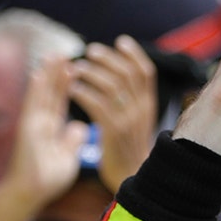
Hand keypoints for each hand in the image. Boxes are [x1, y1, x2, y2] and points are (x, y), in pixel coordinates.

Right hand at [1, 56, 89, 213]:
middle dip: (57, 73)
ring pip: (41, 94)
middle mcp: (40, 123)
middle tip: (63, 53)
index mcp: (50, 130)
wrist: (30, 193)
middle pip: (50, 93)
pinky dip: (35, 89)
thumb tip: (80, 127)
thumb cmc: (47, 181)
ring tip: (53, 55)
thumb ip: (72, 141)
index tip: (73, 68)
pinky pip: (32, 105)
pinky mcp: (27, 129)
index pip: (59, 102)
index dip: (66, 85)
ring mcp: (32, 124)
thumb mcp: (68, 157)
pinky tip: (39, 73)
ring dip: (47, 75)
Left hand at [71, 36, 158, 192]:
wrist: (131, 179)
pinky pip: (97, 104)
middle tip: (88, 51)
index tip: (120, 41)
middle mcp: (141, 110)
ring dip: (91, 72)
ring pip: (111, 85)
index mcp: (148, 106)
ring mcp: (129, 120)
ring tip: (76, 69)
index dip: (134, 53)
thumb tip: (122, 83)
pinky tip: (72, 88)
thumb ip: (132, 103)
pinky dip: (83, 92)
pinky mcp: (114, 131)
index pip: (146, 72)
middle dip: (107, 58)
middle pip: (126, 73)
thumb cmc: (128, 151)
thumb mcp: (137, 123)